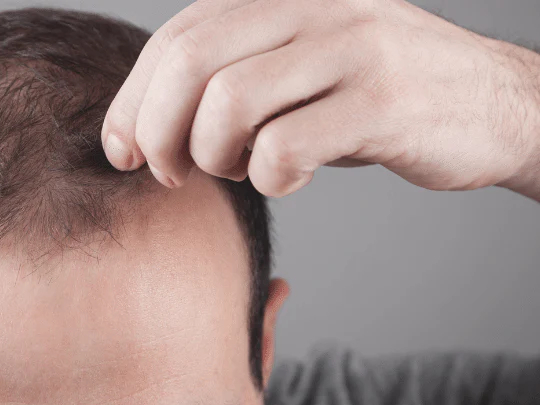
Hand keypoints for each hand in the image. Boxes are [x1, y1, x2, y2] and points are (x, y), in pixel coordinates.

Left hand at [101, 0, 539, 198]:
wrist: (490, 102)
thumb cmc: (370, 95)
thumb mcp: (296, 68)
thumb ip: (228, 78)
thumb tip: (138, 130)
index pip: (175, 37)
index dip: (132, 100)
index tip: (122, 152)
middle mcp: (311, 8)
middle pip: (190, 61)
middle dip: (159, 130)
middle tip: (170, 173)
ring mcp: (351, 48)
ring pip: (230, 101)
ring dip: (214, 155)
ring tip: (237, 169)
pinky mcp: (383, 101)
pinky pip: (288, 145)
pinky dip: (268, 178)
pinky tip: (287, 178)